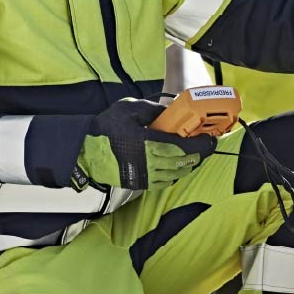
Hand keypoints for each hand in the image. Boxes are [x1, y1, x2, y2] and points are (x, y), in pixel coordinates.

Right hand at [87, 99, 219, 189]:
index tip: (210, 139)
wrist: (83, 153)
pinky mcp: (140, 183)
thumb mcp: (128, 109)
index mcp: (148, 143)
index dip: (202, 145)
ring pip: (177, 173)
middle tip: (205, 145)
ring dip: (188, 164)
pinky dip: (175, 173)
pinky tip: (175, 165)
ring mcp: (145, 176)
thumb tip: (171, 111)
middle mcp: (150, 162)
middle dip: (199, 154)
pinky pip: (166, 181)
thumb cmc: (104, 130)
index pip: (185, 147)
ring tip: (192, 154)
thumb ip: (152, 110)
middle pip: (185, 162)